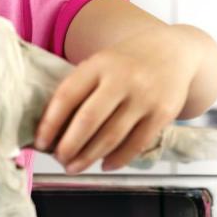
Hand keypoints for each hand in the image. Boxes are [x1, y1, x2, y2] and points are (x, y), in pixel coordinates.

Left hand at [33, 26, 196, 172]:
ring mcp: (144, 97)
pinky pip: (136, 144)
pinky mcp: (163, 113)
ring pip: (111, 136)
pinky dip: (118, 159)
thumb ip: (82, 89)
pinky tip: (105, 165)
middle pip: (88, 120)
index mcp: (99, 64)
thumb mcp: (102, 63)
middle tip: (59, 160)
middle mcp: (122, 79)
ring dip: (89, 157)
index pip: (67, 96)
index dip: (50, 123)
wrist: (175, 50)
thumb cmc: (128, 61)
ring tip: (75, 167)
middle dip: (69, 146)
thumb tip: (55, 129)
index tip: (40, 142)